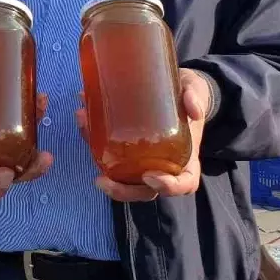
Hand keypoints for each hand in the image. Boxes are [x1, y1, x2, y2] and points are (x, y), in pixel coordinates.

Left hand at [76, 68, 210, 202]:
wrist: (178, 89)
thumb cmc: (190, 96)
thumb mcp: (196, 91)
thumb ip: (196, 97)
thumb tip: (193, 109)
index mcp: (186, 159)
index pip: (182, 184)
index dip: (168, 187)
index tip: (150, 177)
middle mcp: (163, 165)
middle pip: (144, 190)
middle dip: (122, 190)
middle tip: (101, 180)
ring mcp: (142, 160)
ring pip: (121, 175)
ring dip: (98, 163)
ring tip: (84, 133)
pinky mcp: (125, 147)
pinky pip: (108, 151)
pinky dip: (92, 138)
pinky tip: (83, 118)